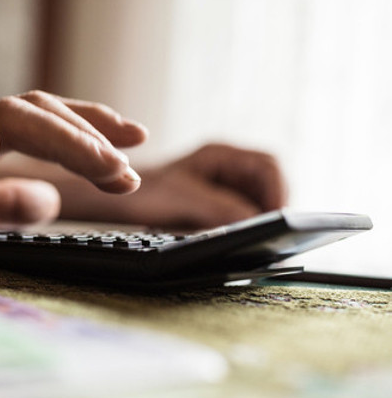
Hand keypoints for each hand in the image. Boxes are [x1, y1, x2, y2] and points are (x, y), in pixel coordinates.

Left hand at [97, 143, 287, 227]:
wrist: (119, 202)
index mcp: (221, 155)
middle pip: (269, 186)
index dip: (278, 190)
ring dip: (261, 221)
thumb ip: (218, 206)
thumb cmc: (144, 190)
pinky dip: (246, 230)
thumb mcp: (181, 198)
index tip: (277, 216)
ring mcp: (225, 189)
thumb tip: (253, 219)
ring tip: (258, 241)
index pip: (267, 166)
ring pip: (259, 204)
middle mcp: (228, 169)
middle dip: (273, 208)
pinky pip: (243, 219)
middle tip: (272, 235)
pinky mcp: (219, 209)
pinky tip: (242, 243)